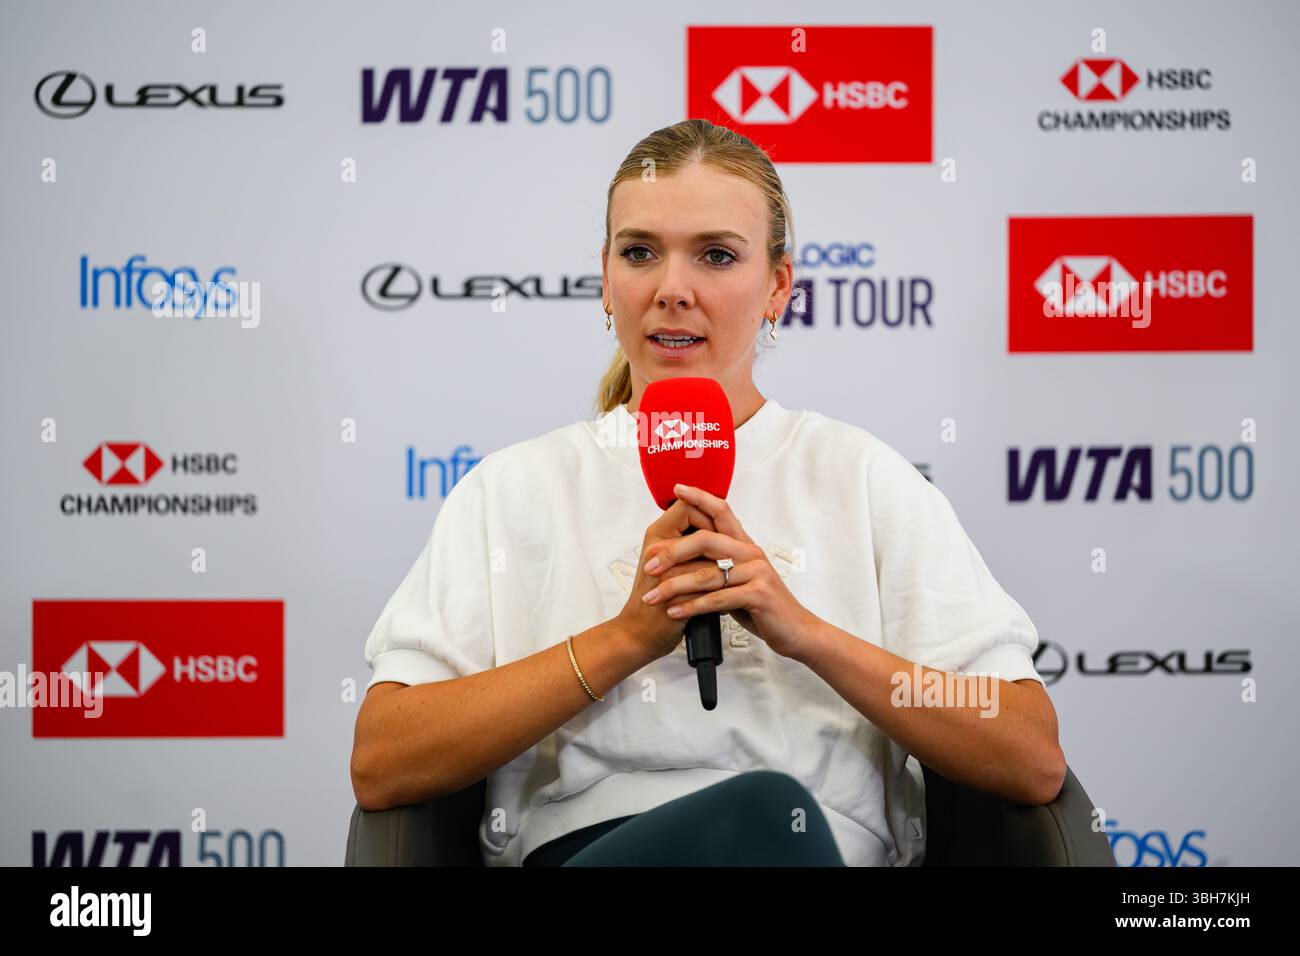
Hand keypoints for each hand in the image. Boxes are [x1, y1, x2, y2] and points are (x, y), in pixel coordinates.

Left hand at [638, 483, 820, 660]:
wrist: (796, 631)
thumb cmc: (763, 607)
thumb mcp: (740, 581)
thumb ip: (719, 566)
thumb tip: (685, 558)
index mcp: (745, 546)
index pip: (722, 511)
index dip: (700, 497)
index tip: (677, 489)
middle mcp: (751, 553)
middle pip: (705, 540)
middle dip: (672, 552)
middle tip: (648, 565)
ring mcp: (756, 572)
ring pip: (707, 573)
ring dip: (675, 586)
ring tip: (653, 597)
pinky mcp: (758, 594)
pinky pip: (717, 598)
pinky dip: (692, 606)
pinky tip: (674, 612)